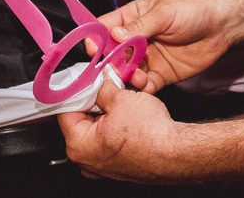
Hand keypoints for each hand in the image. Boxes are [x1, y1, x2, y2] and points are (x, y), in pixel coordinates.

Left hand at [58, 77, 182, 182]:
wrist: (178, 153)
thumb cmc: (151, 134)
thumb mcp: (119, 98)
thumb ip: (101, 87)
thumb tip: (97, 80)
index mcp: (78, 146)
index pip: (65, 109)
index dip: (77, 89)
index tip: (84, 78)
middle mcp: (88, 161)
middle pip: (83, 118)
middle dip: (96, 98)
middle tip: (106, 84)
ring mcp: (105, 166)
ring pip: (100, 127)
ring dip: (110, 108)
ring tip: (122, 96)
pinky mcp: (121, 165)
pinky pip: (113, 137)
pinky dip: (119, 122)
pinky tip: (131, 110)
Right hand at [94, 0, 230, 93]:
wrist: (222, 26)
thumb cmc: (193, 11)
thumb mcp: (164, 14)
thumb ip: (139, 26)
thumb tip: (115, 34)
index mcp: (132, 18)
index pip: (106, 28)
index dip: (97, 39)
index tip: (95, 51)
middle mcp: (136, 39)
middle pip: (113, 54)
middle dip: (111, 63)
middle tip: (114, 70)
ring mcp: (147, 57)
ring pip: (127, 71)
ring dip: (127, 77)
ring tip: (137, 76)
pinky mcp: (160, 73)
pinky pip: (145, 84)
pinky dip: (143, 87)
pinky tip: (147, 84)